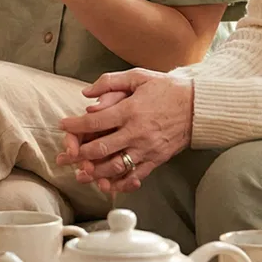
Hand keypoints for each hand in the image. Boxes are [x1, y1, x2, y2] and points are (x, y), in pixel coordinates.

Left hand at [55, 69, 194, 192]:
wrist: (199, 107)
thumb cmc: (168, 89)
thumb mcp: (139, 76)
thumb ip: (110, 81)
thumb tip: (86, 94)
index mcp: (130, 111)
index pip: (95, 122)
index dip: (75, 125)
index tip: (63, 125)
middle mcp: (136, 132)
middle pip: (100, 149)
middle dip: (77, 155)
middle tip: (64, 157)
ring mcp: (146, 149)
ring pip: (115, 167)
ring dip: (94, 173)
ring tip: (80, 174)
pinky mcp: (156, 160)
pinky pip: (135, 176)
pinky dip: (120, 183)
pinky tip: (107, 186)